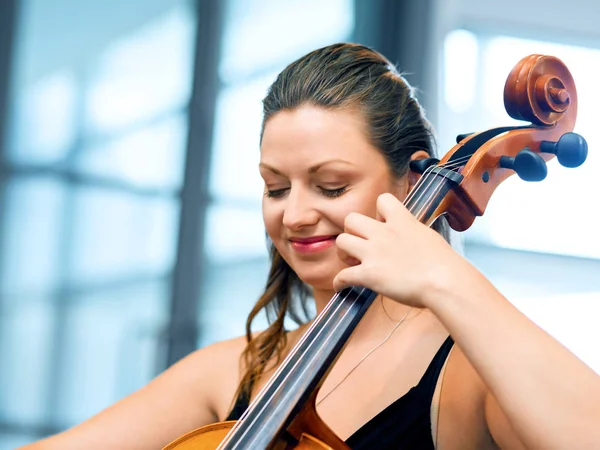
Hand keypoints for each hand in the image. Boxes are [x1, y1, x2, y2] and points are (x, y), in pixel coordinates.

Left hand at [333, 193, 466, 307]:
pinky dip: (339, 282)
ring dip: (343, 253)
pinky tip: (342, 287)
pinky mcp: (368, 274)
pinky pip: (342, 275)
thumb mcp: (429, 238)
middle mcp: (383, 233)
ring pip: (341, 242)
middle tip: (360, 245)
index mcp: (402, 222)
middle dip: (351, 231)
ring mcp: (373, 253)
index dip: (377, 212)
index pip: (382, 199)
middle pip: (351, 219)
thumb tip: (411, 239)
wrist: (445, 282)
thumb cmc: (446, 265)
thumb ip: (413, 234)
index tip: (382, 225)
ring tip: (352, 263)